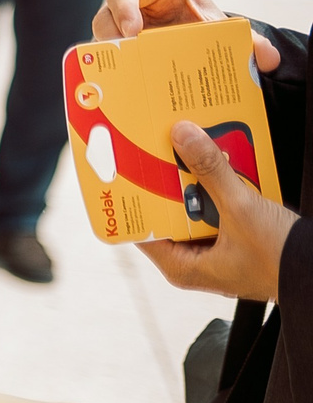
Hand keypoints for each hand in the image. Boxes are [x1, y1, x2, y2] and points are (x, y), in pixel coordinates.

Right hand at [90, 0, 277, 71]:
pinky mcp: (118, 45)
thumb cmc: (206, 23)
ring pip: (102, 38)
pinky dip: (114, 70)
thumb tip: (267, 57)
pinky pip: (108, 56)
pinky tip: (125, 87)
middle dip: (112, 38)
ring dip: (111, 58)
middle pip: (106, 16)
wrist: (202, 35)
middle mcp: (133, 3)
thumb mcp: (223, 28)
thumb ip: (249, 40)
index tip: (134, 33)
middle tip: (126, 61)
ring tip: (125, 78)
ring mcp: (121, 24)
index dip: (123, 9)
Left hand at [137, 121, 296, 301]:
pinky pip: (216, 208)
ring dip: (193, 179)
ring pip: (193, 207)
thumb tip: (182, 135)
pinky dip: (217, 187)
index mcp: (181, 267)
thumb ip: (211, 172)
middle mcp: (193, 261)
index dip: (130, 198)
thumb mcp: (241, 208)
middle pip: (165, 212)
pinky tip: (218, 161)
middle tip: (153, 146)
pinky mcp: (235, 239)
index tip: (119, 167)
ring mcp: (215, 250)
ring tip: (184, 146)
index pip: (138, 228)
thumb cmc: (282, 259)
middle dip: (164, 180)